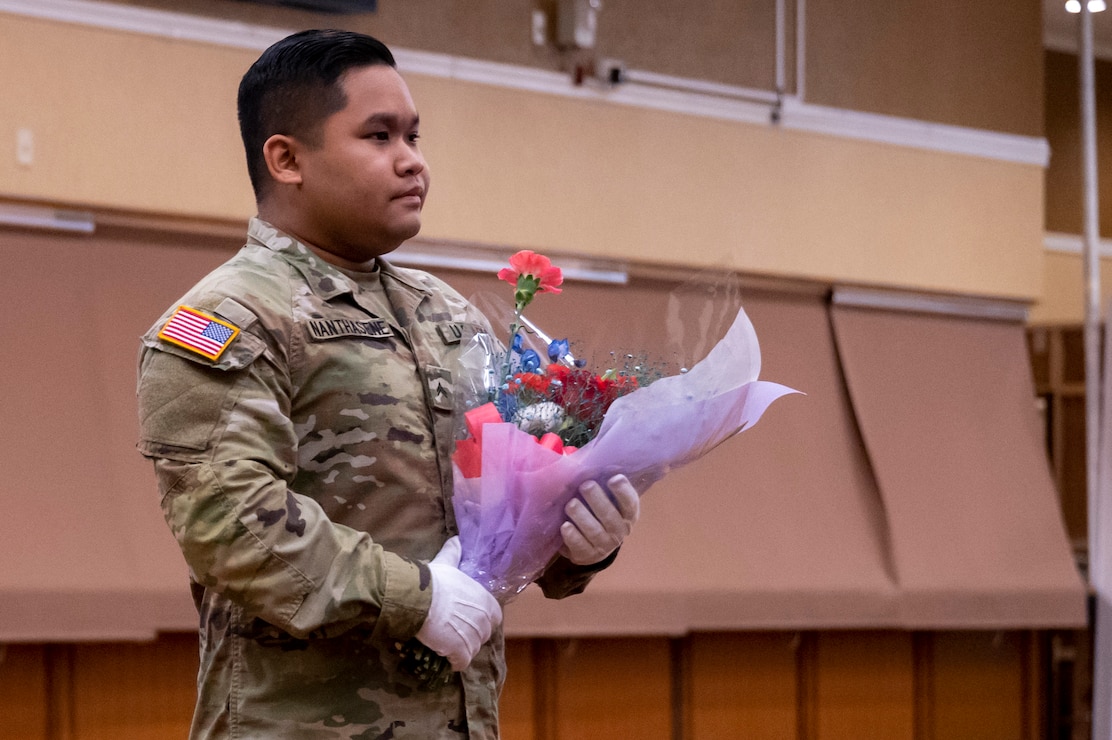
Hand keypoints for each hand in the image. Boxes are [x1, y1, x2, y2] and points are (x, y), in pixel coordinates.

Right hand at [416, 536, 501, 670]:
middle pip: (483, 634)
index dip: (482, 619)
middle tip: (455, 632)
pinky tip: (447, 660)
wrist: (420, 599)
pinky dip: (455, 663)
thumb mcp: (447, 563)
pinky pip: (462, 662)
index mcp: (486, 600)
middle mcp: (485, 620)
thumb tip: (456, 540)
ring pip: (473, 649)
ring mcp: (474, 637)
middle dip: (471, 635)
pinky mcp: (461, 651)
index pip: (494, 616)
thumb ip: (454, 553)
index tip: (468, 619)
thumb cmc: (434, 580)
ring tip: (448, 645)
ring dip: (462, 649)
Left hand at [559, 474, 639, 564]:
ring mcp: (604, 545)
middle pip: (610, 516)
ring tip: (571, 504)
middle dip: (597, 500)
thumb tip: (587, 463)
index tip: (614, 478)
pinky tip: (565, 526)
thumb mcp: (606, 499)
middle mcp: (619, 531)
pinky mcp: (587, 555)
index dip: (623, 491)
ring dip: (582, 516)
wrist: (593, 545)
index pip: (630, 503)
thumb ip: (602, 484)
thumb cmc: (599, 513)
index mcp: (628, 515)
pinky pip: (580, 546)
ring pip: (594, 531)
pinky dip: (572, 536)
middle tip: (586, 485)